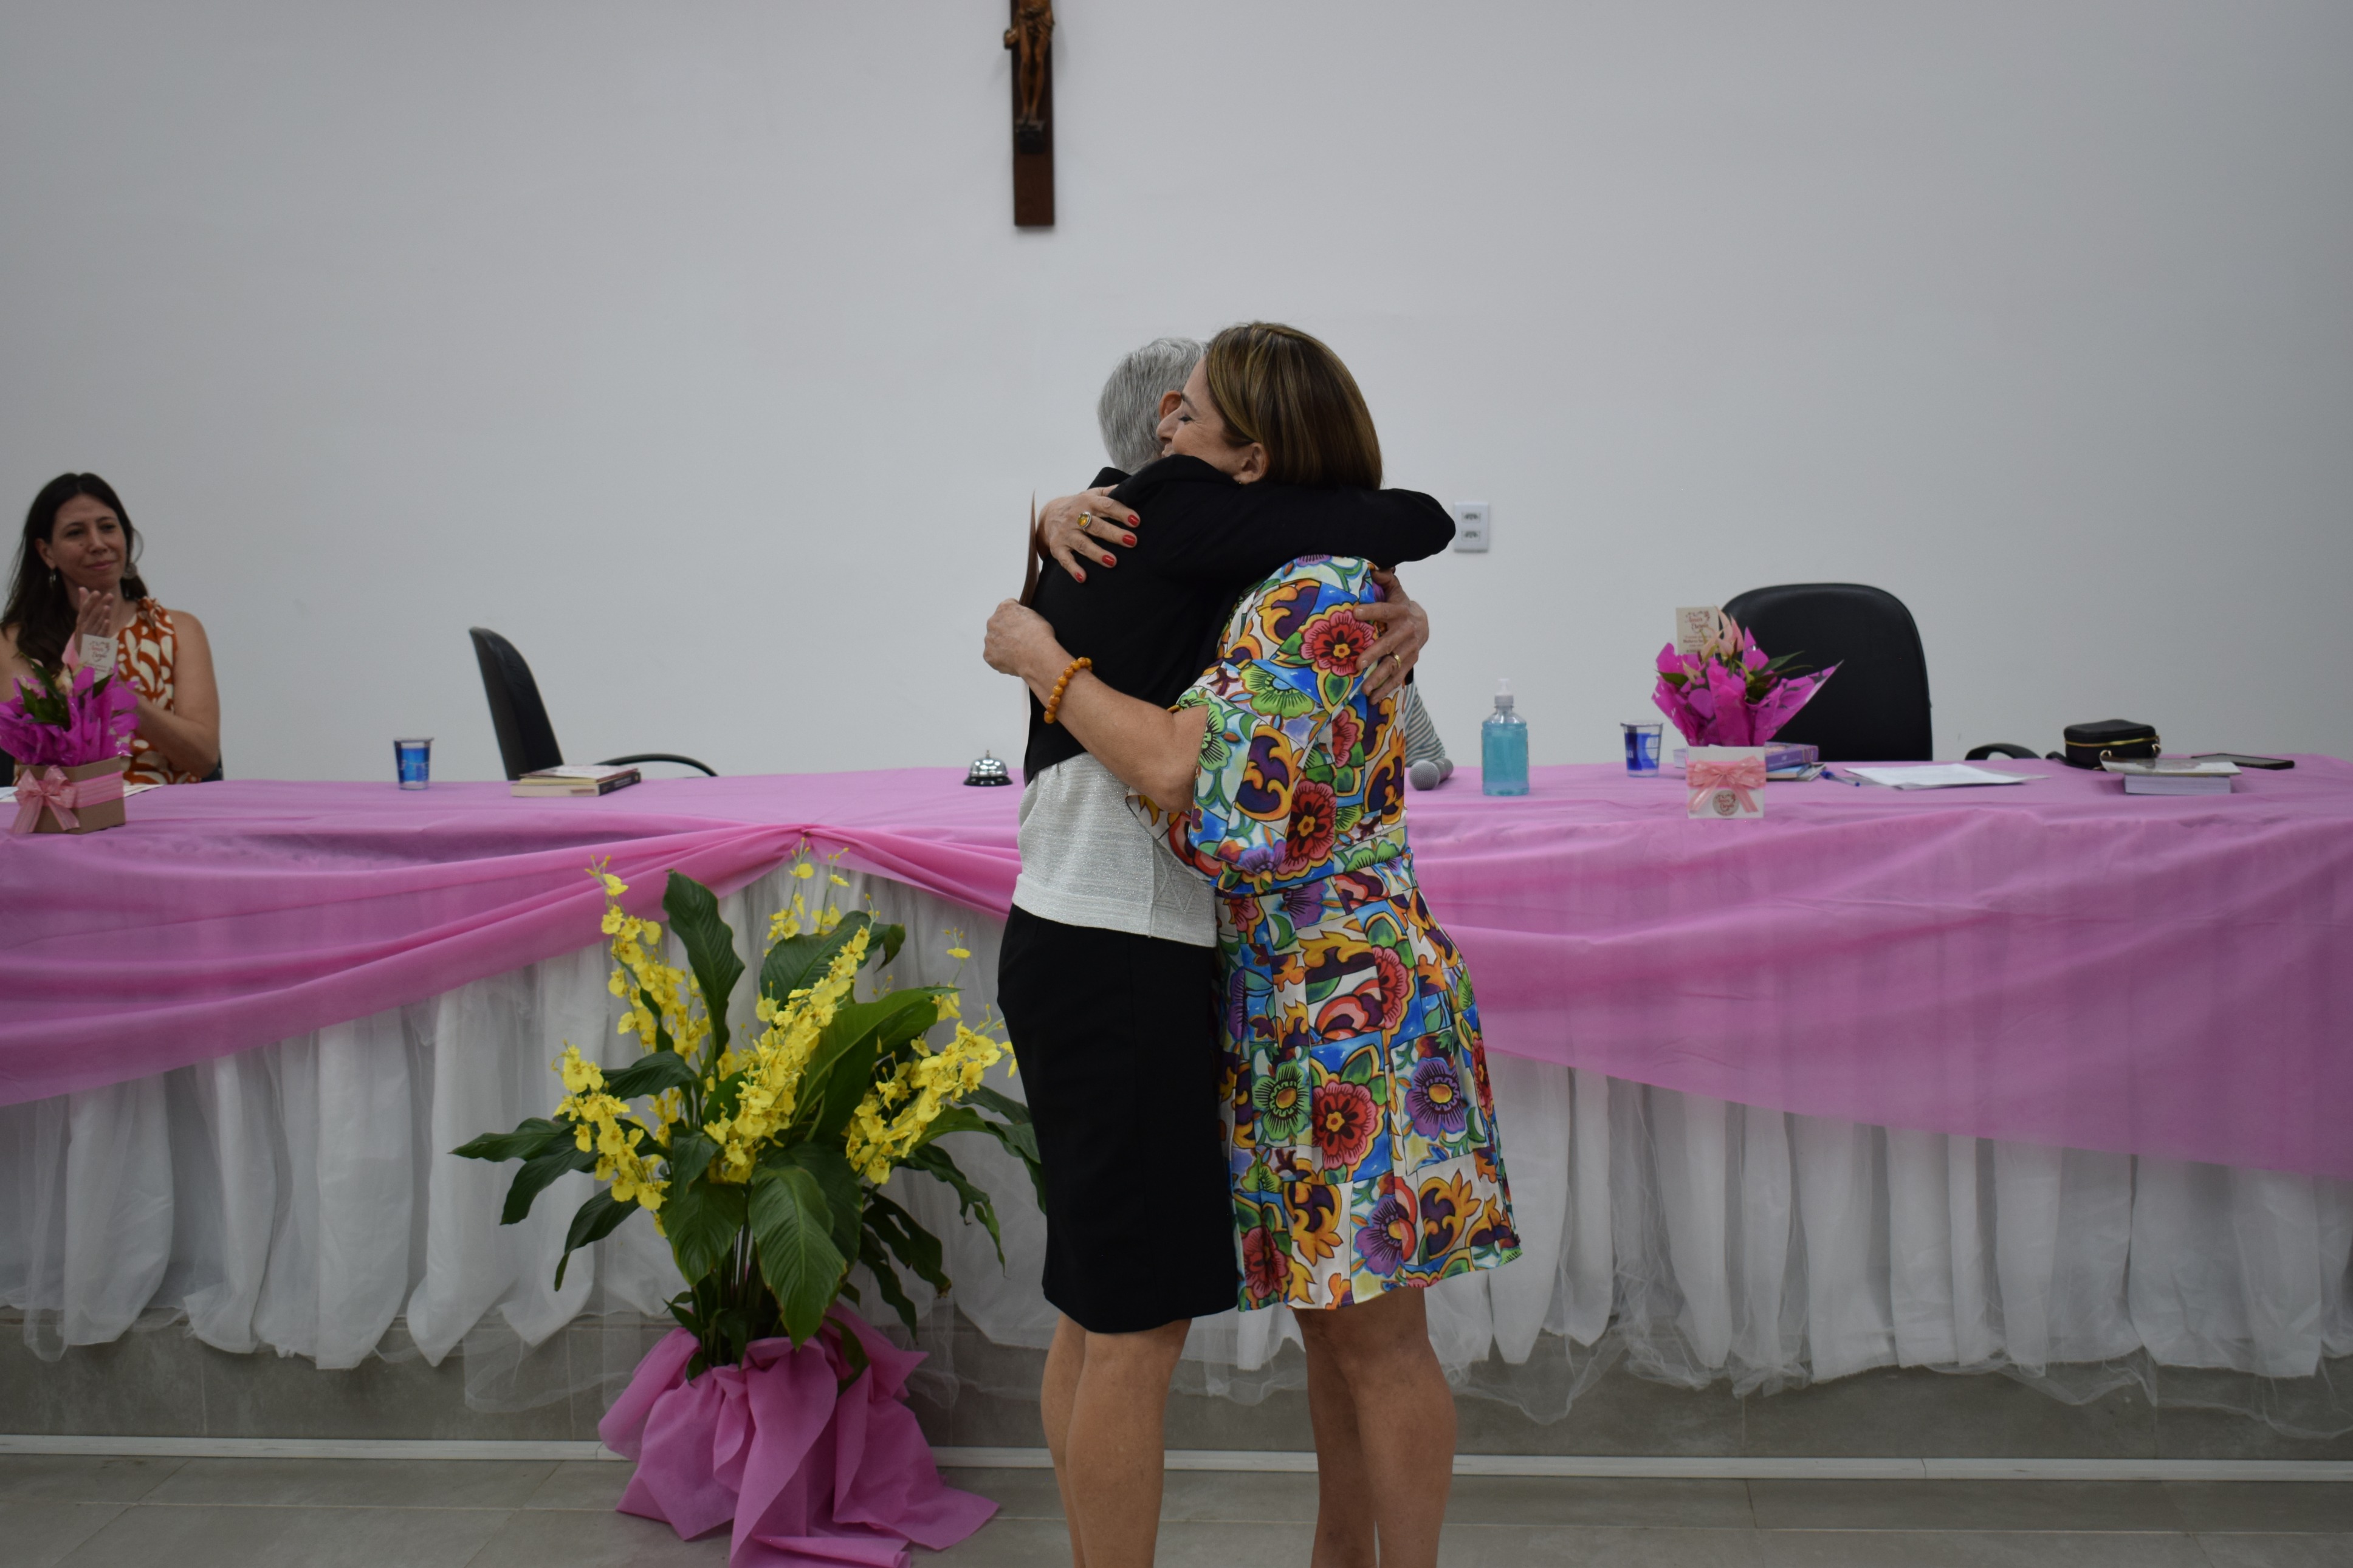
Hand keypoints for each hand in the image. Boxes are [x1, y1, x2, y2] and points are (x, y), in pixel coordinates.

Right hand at [72, 585, 115, 639]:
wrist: (83, 654)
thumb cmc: (84, 632)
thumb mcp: (83, 619)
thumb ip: (84, 604)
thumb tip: (82, 588)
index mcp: (81, 620)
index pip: (85, 608)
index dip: (90, 600)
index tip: (97, 592)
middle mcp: (84, 626)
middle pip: (93, 614)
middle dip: (101, 604)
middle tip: (110, 595)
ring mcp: (90, 635)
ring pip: (96, 624)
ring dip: (102, 615)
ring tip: (107, 607)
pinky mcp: (96, 643)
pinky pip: (100, 635)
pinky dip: (103, 628)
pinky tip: (107, 621)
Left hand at [985, 598, 1068, 687]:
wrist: (1038, 657)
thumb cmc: (1040, 636)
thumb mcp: (1036, 616)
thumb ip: (1023, 615)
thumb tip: (1021, 620)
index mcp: (1005, 608)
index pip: (1007, 608)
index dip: (1016, 616)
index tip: (1020, 623)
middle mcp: (993, 621)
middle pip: (998, 625)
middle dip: (1006, 631)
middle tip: (1019, 639)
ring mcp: (989, 639)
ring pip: (995, 641)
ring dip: (1002, 645)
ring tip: (1018, 651)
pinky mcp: (989, 655)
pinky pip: (994, 656)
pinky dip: (1001, 659)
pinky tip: (1013, 660)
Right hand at [1036, 487, 1139, 582]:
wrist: (1048, 514)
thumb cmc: (1079, 505)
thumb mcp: (1093, 494)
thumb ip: (1111, 492)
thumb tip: (1133, 488)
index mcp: (1088, 502)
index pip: (1107, 506)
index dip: (1121, 513)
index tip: (1136, 521)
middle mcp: (1076, 517)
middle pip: (1097, 526)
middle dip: (1114, 534)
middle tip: (1132, 541)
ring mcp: (1067, 533)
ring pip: (1083, 544)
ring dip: (1097, 553)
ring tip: (1113, 562)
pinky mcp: (1058, 547)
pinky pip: (1065, 560)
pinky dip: (1073, 569)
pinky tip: (1083, 578)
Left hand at [1358, 569, 1427, 701]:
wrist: (1424, 622)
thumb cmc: (1400, 605)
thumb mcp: (1395, 590)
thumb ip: (1385, 579)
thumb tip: (1373, 568)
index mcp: (1401, 611)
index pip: (1385, 610)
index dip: (1371, 611)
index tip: (1355, 613)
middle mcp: (1407, 631)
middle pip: (1389, 643)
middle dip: (1374, 654)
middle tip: (1358, 664)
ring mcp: (1410, 649)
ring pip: (1394, 664)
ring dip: (1379, 678)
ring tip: (1363, 688)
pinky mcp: (1411, 661)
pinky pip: (1399, 677)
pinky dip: (1386, 689)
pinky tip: (1373, 699)